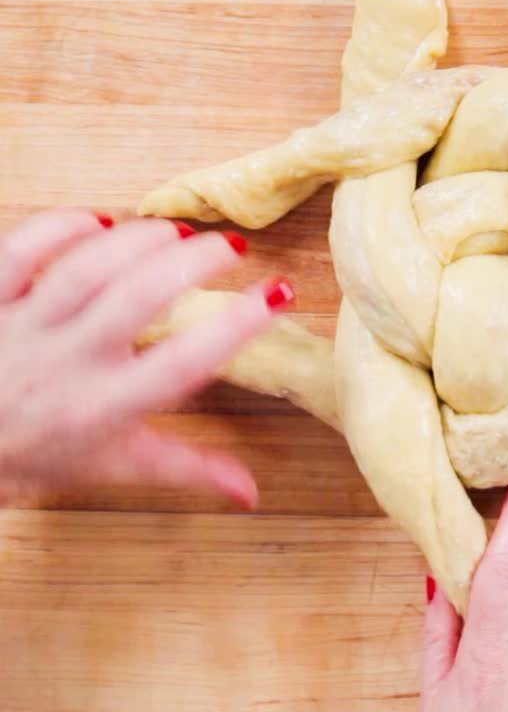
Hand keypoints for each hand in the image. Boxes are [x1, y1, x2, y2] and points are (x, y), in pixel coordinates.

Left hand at [0, 208, 291, 505]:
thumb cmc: (31, 456)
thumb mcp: (112, 467)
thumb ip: (186, 469)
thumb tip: (250, 490)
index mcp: (102, 409)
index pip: (182, 364)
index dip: (237, 326)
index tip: (277, 294)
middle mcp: (65, 364)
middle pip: (138, 298)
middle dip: (193, 262)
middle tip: (231, 246)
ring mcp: (22, 328)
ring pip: (86, 270)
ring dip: (139, 240)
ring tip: (177, 232)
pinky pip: (20, 251)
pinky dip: (59, 227)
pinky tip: (97, 222)